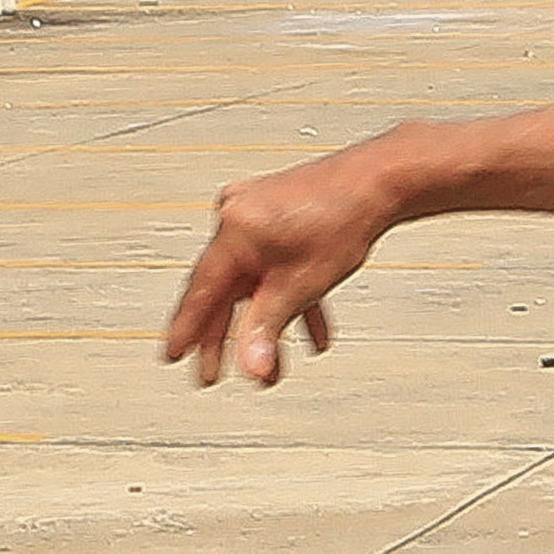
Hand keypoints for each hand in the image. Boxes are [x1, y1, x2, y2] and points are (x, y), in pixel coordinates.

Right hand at [165, 148, 389, 386]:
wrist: (379, 180)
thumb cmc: (342, 216)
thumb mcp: (300, 286)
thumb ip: (269, 327)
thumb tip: (251, 365)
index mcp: (233, 231)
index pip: (201, 292)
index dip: (187, 328)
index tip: (174, 354)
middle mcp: (238, 217)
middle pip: (225, 288)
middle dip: (226, 335)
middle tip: (214, 373)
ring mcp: (259, 213)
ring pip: (254, 280)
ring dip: (265, 321)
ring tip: (270, 362)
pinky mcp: (280, 214)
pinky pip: (275, 264)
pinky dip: (289, 295)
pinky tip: (310, 329)